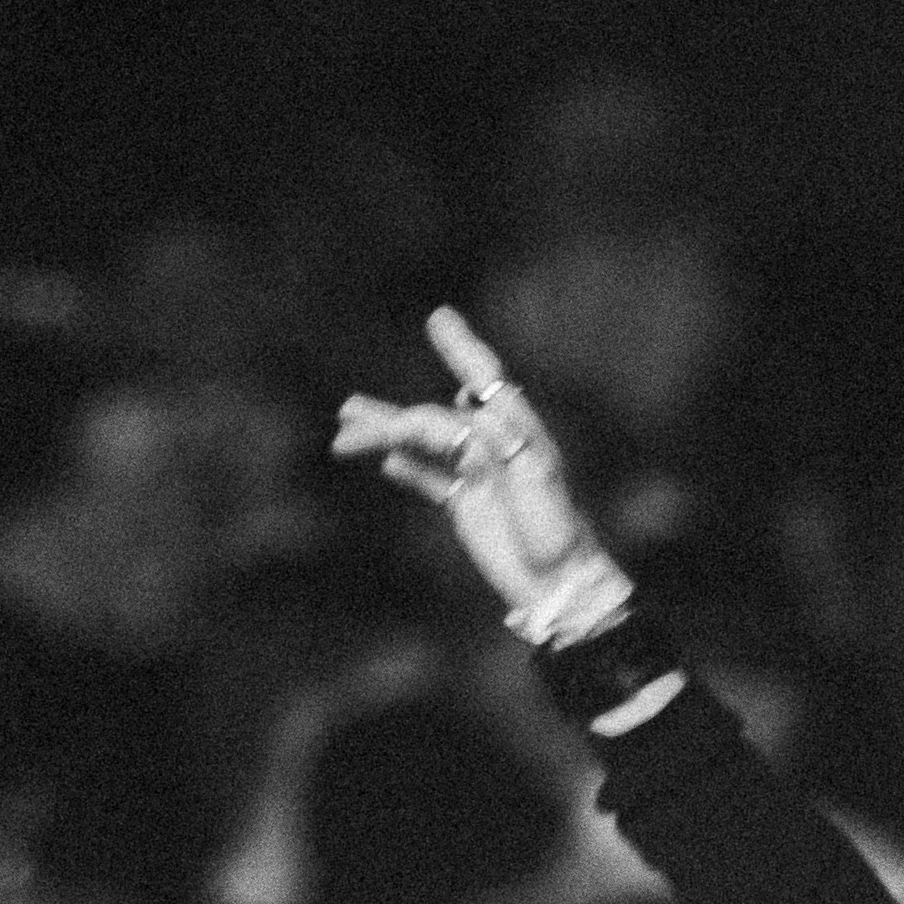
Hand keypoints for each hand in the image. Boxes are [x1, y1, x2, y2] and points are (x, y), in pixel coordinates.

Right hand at [333, 305, 613, 615]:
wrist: (559, 584)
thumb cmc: (556, 530)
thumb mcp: (534, 475)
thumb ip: (499, 436)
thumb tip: (462, 399)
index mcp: (514, 431)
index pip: (484, 380)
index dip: (461, 349)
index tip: (439, 319)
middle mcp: (493, 446)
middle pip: (432, 420)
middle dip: (389, 417)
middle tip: (347, 413)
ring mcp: (478, 475)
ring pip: (422, 444)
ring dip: (386, 435)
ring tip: (344, 432)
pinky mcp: (467, 505)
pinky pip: (430, 479)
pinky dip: (407, 468)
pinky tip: (384, 462)